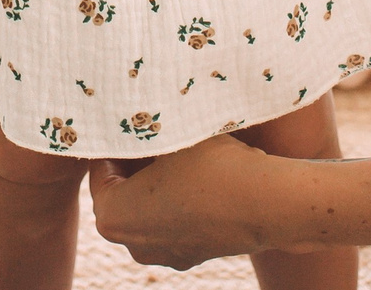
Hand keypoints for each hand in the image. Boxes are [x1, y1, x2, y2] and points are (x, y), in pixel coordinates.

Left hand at [86, 137, 285, 267]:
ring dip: (159, 178)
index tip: (137, 120)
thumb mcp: (170, 135)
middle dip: (137, 160)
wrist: (269, 203)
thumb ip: (141, 130)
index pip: (101, 167)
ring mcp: (163, 254)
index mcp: (111, 217)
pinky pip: (175, 217)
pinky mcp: (191, 254)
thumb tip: (128, 115)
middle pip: (123, 188)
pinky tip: (203, 175)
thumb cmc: (213, 165)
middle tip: (158, 131)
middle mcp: (132, 244)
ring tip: (182, 149)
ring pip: (150, 203)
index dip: (119, 140)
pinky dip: (181, 196)